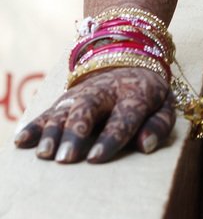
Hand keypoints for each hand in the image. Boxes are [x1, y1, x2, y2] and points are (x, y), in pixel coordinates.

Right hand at [14, 67, 175, 163]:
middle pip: (88, 108)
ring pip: (65, 109)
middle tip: (66, 159)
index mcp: (135, 93)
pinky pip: (48, 111)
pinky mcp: (66, 98)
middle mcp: (105, 91)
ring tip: (45, 154)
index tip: (96, 159)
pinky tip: (22, 140)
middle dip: (75, 133)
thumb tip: (145, 146)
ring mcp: (82, 93)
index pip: (124, 116)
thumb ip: (159, 125)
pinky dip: (34, 125)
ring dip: (53, 131)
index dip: (111, 137)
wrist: (129, 59)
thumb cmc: (148, 95)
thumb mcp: (165, 105)